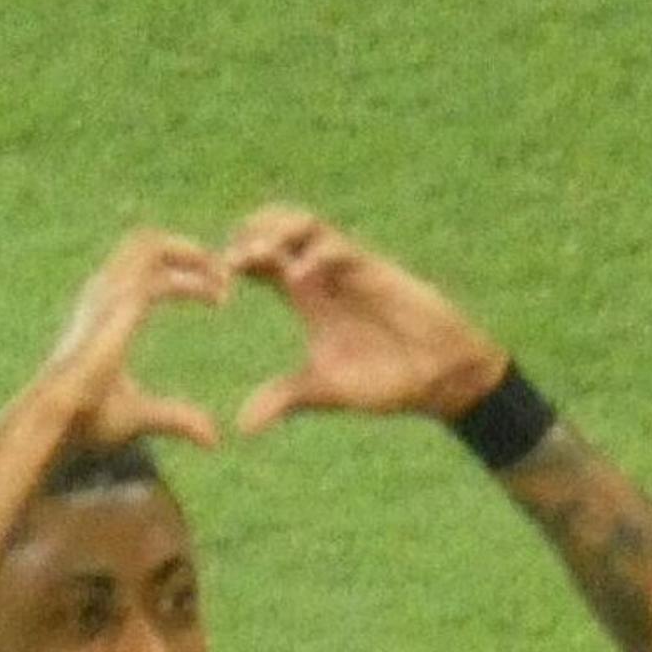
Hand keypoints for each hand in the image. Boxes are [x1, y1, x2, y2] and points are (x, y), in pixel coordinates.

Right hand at [38, 229, 228, 451]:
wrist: (54, 421)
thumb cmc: (84, 420)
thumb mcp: (140, 415)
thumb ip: (176, 418)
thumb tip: (213, 439)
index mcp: (103, 310)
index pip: (142, 267)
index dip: (181, 270)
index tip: (216, 293)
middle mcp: (101, 293)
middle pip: (146, 242)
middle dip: (189, 251)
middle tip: (225, 275)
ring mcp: (106, 293)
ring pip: (152, 244)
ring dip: (192, 254)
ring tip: (224, 277)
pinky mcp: (117, 304)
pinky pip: (160, 272)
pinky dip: (193, 277)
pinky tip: (216, 297)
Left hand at [224, 205, 509, 434]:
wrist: (438, 377)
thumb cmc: (384, 381)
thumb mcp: (324, 391)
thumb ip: (284, 399)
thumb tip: (242, 428)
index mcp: (302, 296)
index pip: (257, 261)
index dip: (232, 262)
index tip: (214, 284)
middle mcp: (321, 273)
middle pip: (274, 227)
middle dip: (247, 234)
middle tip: (226, 262)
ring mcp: (347, 266)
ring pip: (303, 223)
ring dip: (275, 231)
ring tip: (252, 255)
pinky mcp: (374, 268)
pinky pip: (339, 246)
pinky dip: (315, 253)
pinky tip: (298, 274)